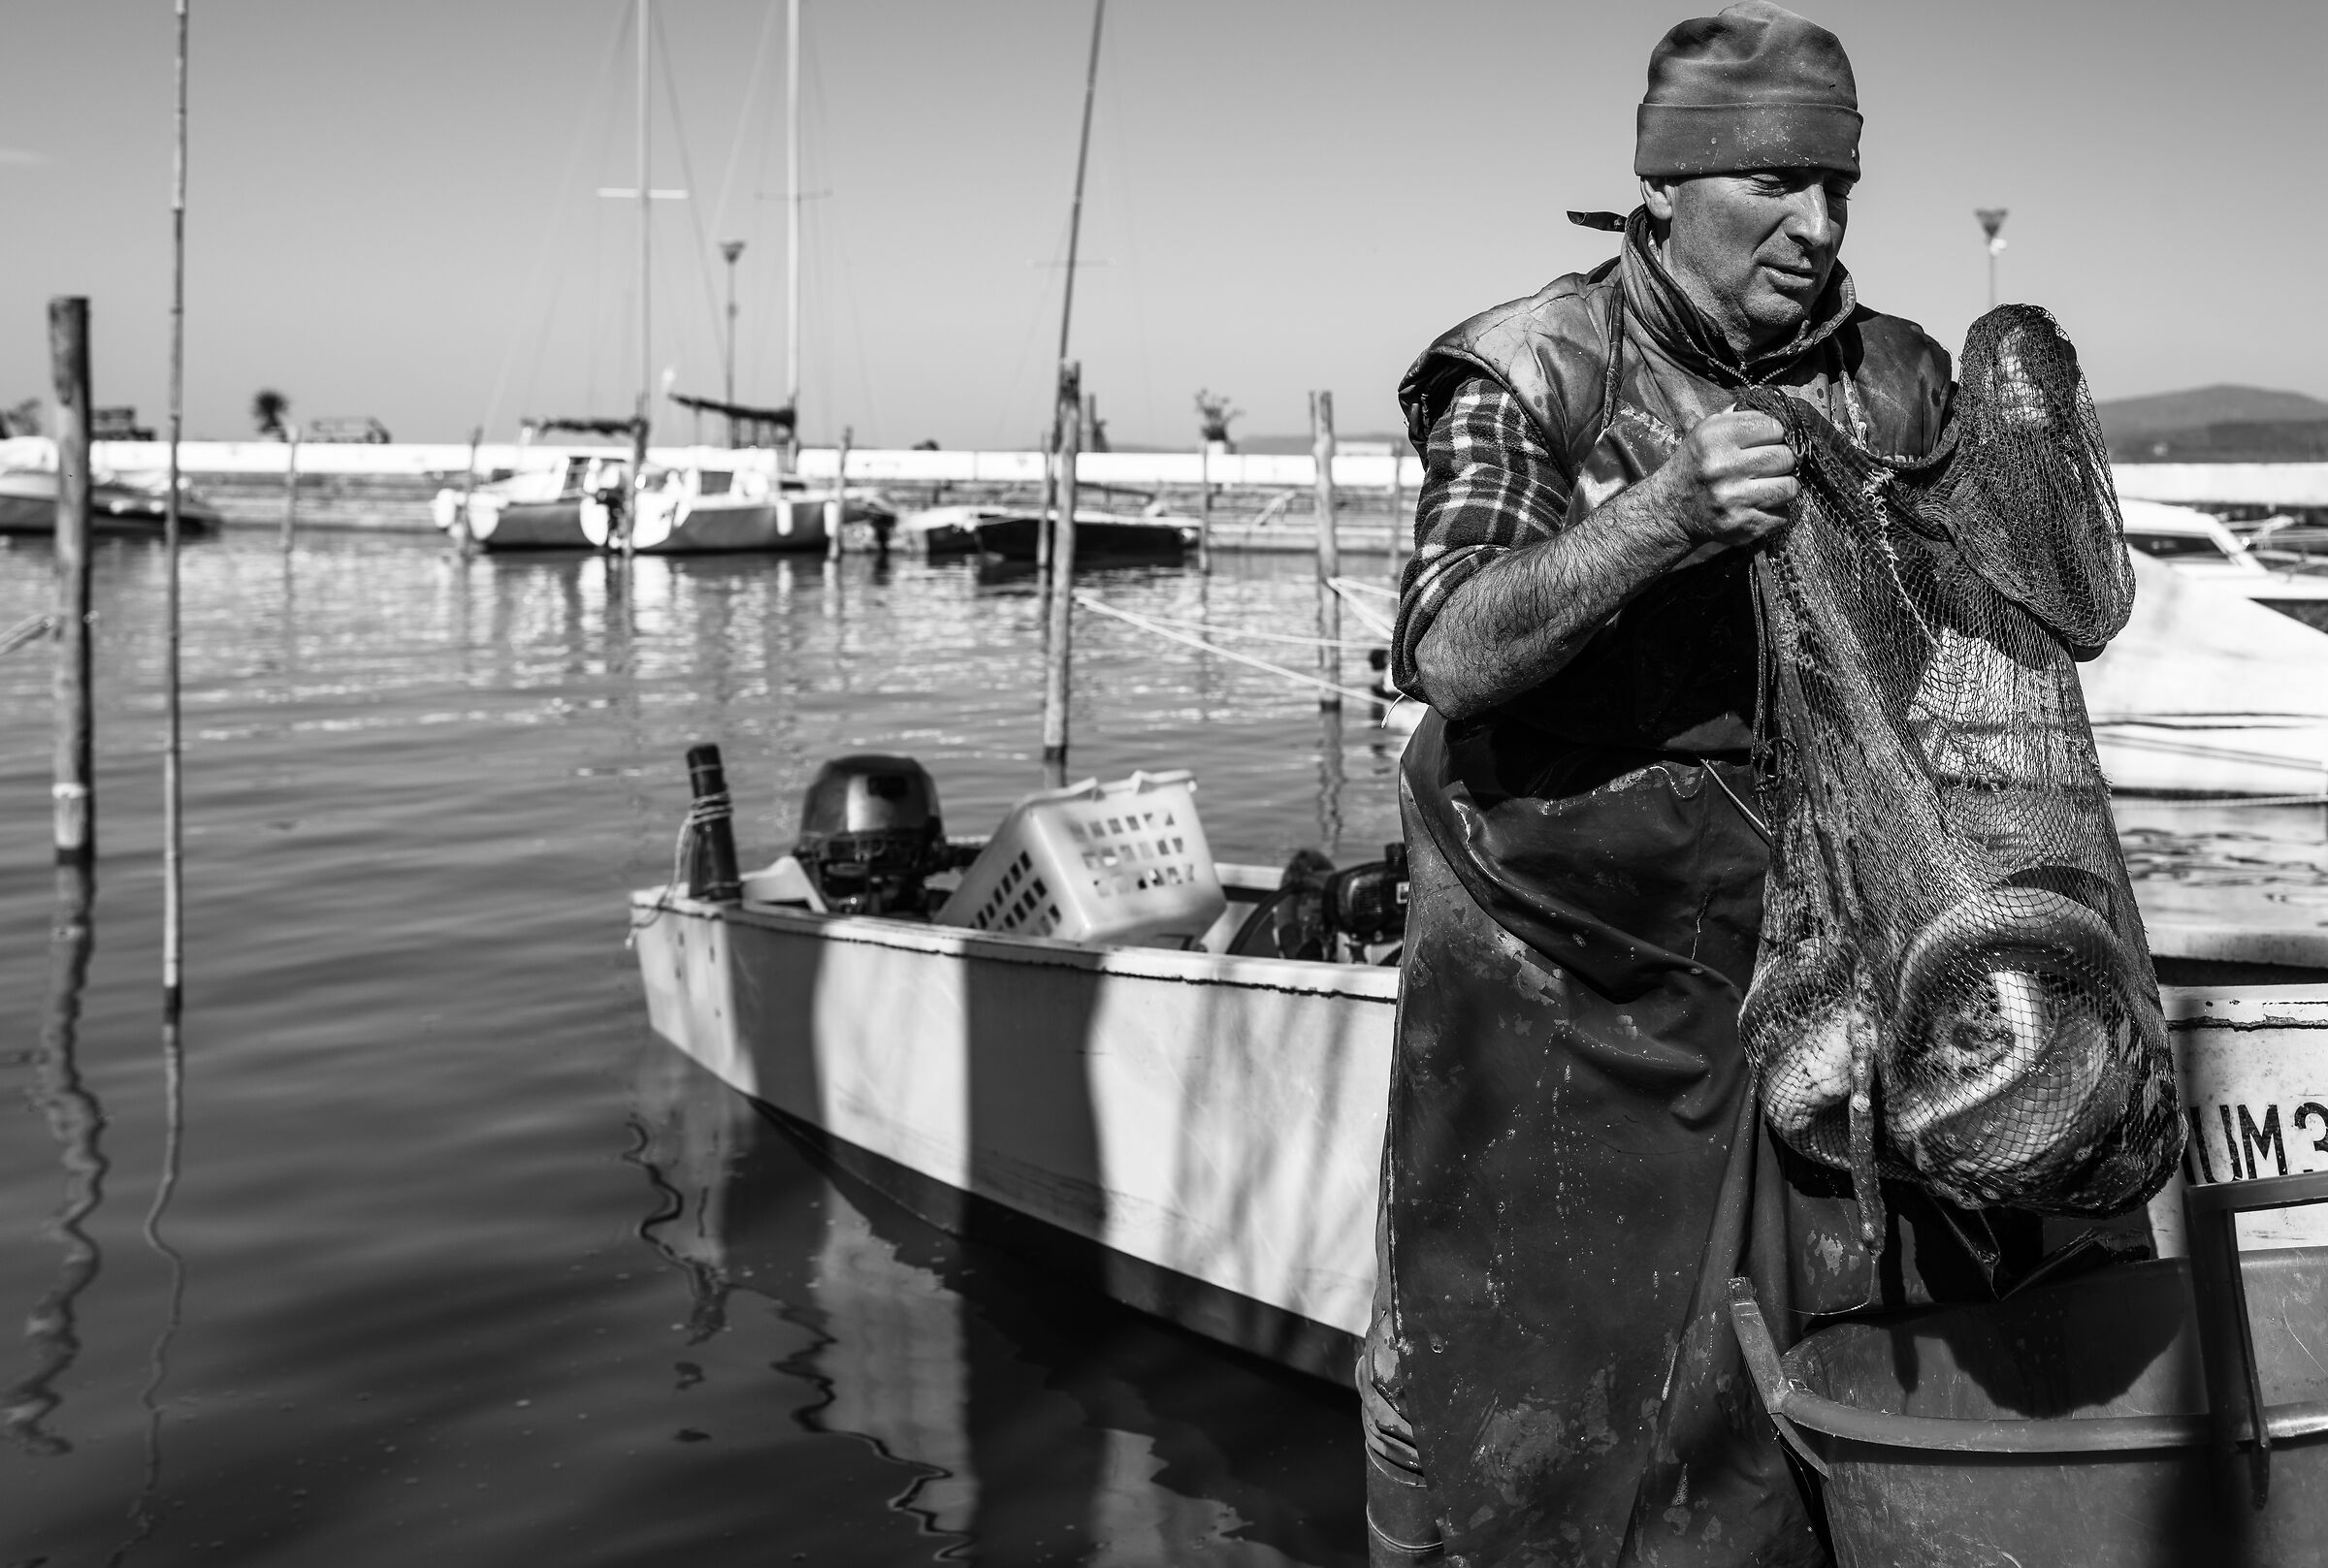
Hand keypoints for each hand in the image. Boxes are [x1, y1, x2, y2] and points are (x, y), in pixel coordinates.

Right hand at [1648, 408, 1796, 548]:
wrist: (1670, 509)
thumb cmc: (1695, 465)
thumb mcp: (1705, 432)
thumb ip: (1737, 417)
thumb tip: (1774, 408)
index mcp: (1714, 438)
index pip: (1773, 426)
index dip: (1775, 432)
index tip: (1768, 440)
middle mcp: (1722, 467)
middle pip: (1785, 457)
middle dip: (1782, 459)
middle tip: (1770, 464)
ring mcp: (1733, 499)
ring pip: (1789, 487)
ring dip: (1783, 485)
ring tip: (1769, 484)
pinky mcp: (1742, 525)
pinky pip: (1782, 515)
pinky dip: (1777, 510)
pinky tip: (1761, 505)